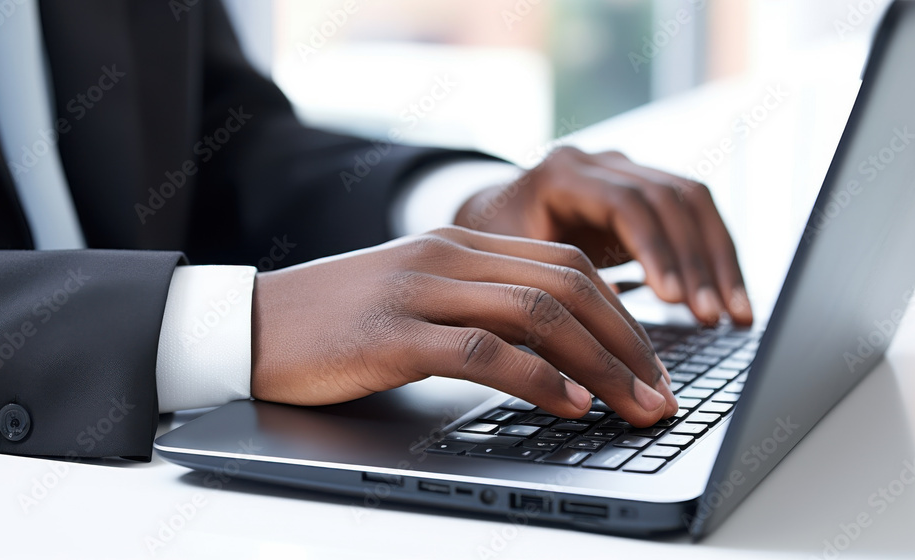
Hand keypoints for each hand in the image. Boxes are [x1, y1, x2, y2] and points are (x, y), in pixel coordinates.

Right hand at [251, 227, 677, 426]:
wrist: (253, 323)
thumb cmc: (340, 320)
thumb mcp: (419, 297)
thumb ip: (480, 307)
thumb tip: (557, 351)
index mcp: (460, 243)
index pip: (566, 264)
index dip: (623, 314)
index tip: (652, 362)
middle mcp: (448, 256)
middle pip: (567, 284)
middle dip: (628, 342)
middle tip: (661, 392)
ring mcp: (420, 289)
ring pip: (536, 313)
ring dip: (599, 363)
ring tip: (634, 405)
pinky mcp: (393, 333)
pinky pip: (482, 350)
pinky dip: (537, 378)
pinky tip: (568, 403)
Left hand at [455, 147, 752, 324]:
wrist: (490, 216)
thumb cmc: (490, 250)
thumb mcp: (505, 267)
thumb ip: (544, 290)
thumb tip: (592, 333)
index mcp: (561, 173)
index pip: (624, 203)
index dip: (653, 251)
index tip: (672, 300)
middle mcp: (601, 162)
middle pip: (669, 200)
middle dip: (696, 263)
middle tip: (711, 317)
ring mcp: (628, 171)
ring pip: (693, 203)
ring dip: (719, 262)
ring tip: (735, 317)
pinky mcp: (647, 192)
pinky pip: (696, 216)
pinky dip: (717, 259)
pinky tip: (731, 302)